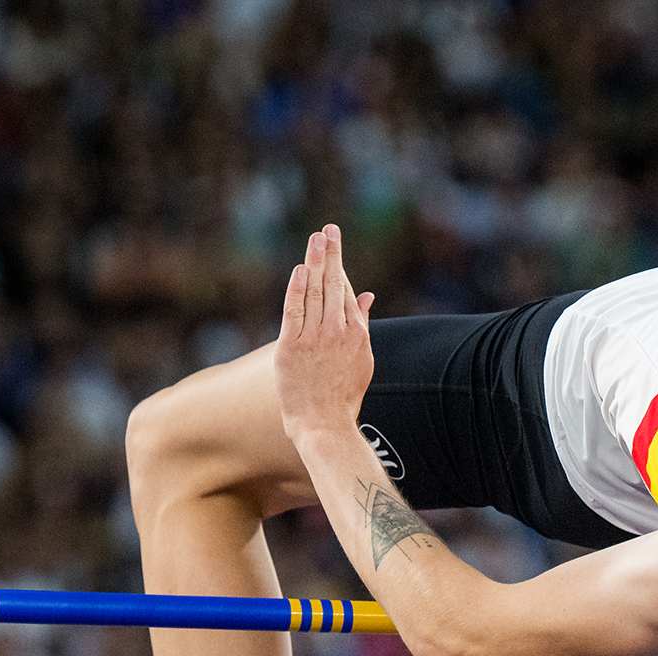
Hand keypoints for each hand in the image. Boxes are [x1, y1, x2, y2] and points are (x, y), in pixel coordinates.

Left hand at [276, 224, 376, 443]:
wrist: (325, 424)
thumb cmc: (342, 395)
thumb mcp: (362, 359)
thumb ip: (362, 324)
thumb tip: (366, 295)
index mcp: (357, 335)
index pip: (345, 292)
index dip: (339, 265)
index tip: (334, 243)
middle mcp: (338, 333)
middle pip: (334, 285)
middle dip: (332, 254)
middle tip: (329, 229)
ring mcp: (315, 339)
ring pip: (316, 293)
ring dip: (316, 263)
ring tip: (317, 238)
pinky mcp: (292, 348)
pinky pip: (295, 312)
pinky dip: (298, 290)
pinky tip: (302, 269)